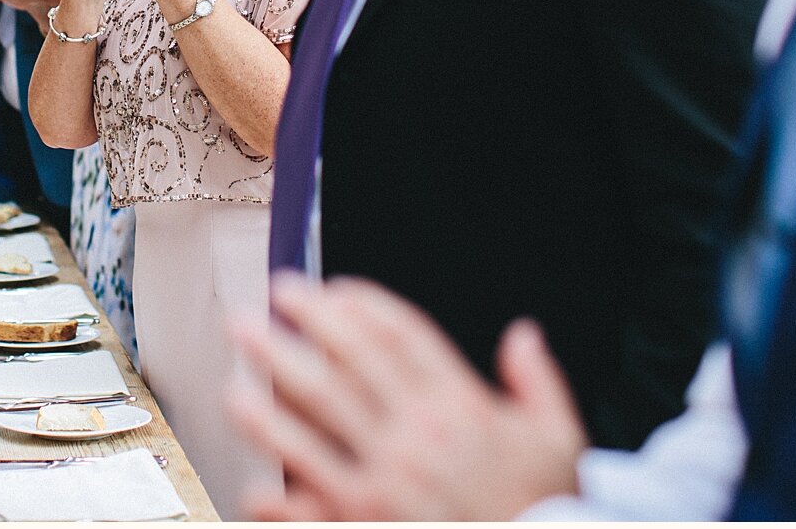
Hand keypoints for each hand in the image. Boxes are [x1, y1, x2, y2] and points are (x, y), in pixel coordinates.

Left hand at [228, 274, 588, 520]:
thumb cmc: (547, 508)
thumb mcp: (558, 439)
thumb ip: (537, 383)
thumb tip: (524, 335)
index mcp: (461, 409)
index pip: (402, 338)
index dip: (363, 306)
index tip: (333, 289)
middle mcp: (418, 439)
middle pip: (347, 367)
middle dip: (304, 327)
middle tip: (272, 298)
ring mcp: (388, 486)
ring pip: (316, 431)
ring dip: (271, 401)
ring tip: (237, 378)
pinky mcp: (367, 527)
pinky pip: (315, 511)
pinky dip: (283, 503)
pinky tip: (255, 489)